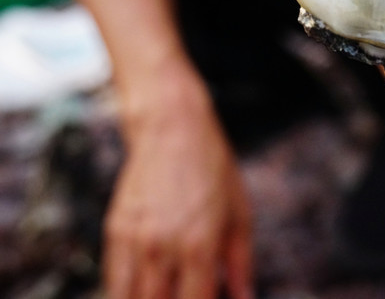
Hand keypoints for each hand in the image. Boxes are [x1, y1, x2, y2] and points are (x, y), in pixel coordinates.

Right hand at [104, 69, 252, 298]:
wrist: (173, 129)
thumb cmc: (214, 170)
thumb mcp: (240, 215)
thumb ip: (241, 264)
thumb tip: (244, 298)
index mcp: (200, 245)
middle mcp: (163, 247)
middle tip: (187, 294)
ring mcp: (135, 240)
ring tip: (167, 293)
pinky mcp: (114, 231)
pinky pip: (113, 280)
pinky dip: (125, 293)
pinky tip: (145, 291)